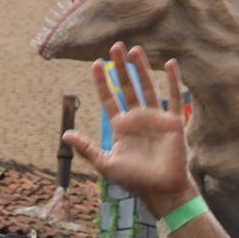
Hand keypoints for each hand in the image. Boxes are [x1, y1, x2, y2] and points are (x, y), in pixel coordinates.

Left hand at [61, 44, 193, 213]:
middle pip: (127, 87)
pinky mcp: (172, 121)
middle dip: (121, 67)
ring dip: (141, 69)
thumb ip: (87, 148)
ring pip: (147, 87)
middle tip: (115, 46)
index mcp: (120, 127)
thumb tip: (65, 135)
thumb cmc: (134, 180)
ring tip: (134, 50)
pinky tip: (169, 63)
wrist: (161, 190)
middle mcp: (137, 119)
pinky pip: (173, 96)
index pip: (109, 99)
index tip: (96, 64)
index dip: (102, 82)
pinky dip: (173, 80)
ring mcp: (155, 118)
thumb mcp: (106, 164)